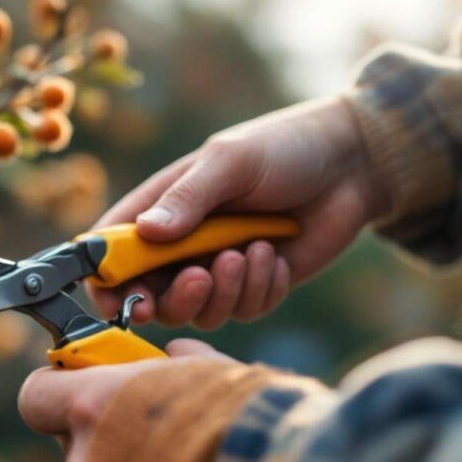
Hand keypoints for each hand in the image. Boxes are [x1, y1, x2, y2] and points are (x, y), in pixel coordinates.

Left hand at [17, 339, 234, 461]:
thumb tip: (177, 355)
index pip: (36, 396)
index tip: (77, 388)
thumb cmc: (243, 424)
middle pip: (72, 443)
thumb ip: (177, 363)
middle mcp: (82, 460)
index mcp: (93, 405)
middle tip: (149, 435)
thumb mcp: (209, 372)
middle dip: (103, 437)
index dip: (55, 391)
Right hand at [88, 96, 388, 328]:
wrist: (353, 162)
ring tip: (252, 251)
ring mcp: (216, 270)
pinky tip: (277, 253)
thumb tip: (144, 233)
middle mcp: (179, 247)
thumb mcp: (230, 163)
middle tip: (201, 277)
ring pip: (198, 313)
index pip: (109, 257)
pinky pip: (243, 312)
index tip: (128, 301)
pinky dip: (259, 289)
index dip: (108, 286)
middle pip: (150, 301)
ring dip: (224, 292)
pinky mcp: (254, 287)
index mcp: (158, 210)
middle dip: (174, 300)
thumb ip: (187, 200)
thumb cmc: (283, 148)